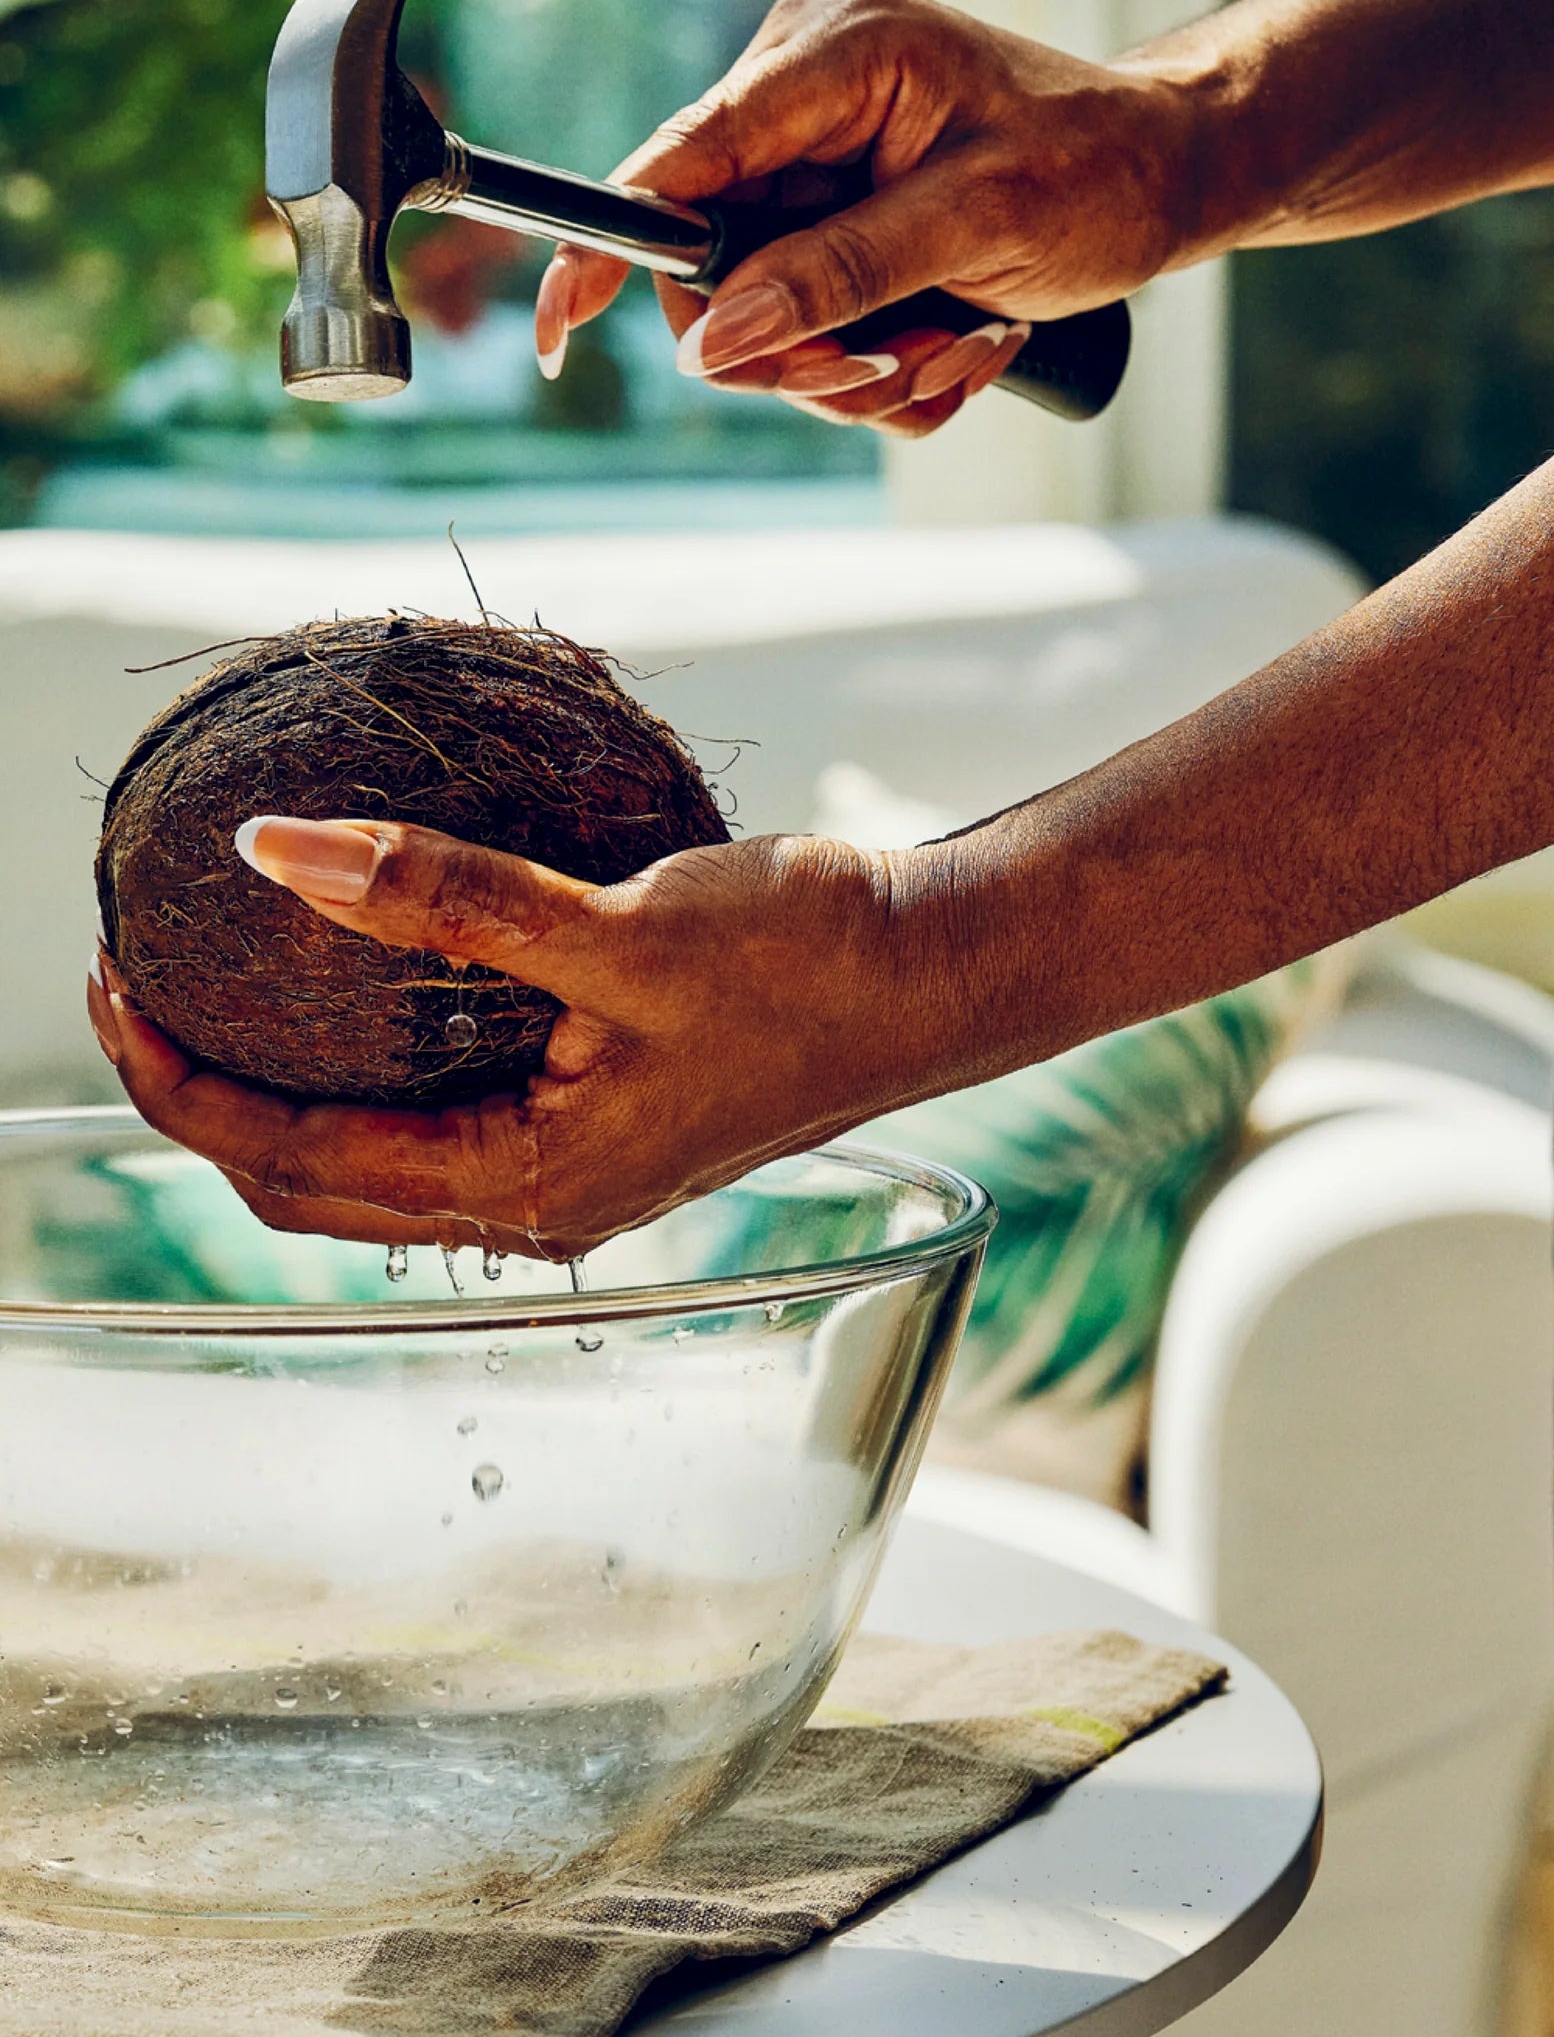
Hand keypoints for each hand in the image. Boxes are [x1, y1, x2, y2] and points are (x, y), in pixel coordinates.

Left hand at [88, 818, 956, 1261]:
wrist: (942, 971)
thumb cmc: (807, 964)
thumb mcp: (615, 926)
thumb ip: (443, 896)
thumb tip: (276, 853)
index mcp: (532, 1187)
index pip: (295, 1167)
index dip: (181, 1088)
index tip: (112, 988)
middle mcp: (540, 1200)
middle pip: (319, 1183)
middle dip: (211, 1094)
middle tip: (138, 985)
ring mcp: (573, 1164)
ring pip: (378, 1153)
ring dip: (286, 1081)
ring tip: (221, 983)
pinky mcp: (602, 1114)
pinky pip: (444, 1112)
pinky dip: (370, 1060)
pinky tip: (359, 978)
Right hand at [534, 0, 1199, 435]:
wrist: (1168, 177)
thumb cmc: (1095, 167)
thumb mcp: (973, 222)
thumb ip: (840, 274)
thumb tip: (717, 339)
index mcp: (825, 63)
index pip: (674, 167)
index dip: (608, 254)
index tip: (559, 333)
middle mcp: (801, 119)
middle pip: (718, 279)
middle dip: (805, 353)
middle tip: (893, 372)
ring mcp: (818, 185)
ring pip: (775, 333)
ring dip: (868, 375)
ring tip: (964, 346)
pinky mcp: (843, 242)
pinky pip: (823, 344)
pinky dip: (892, 374)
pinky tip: (965, 343)